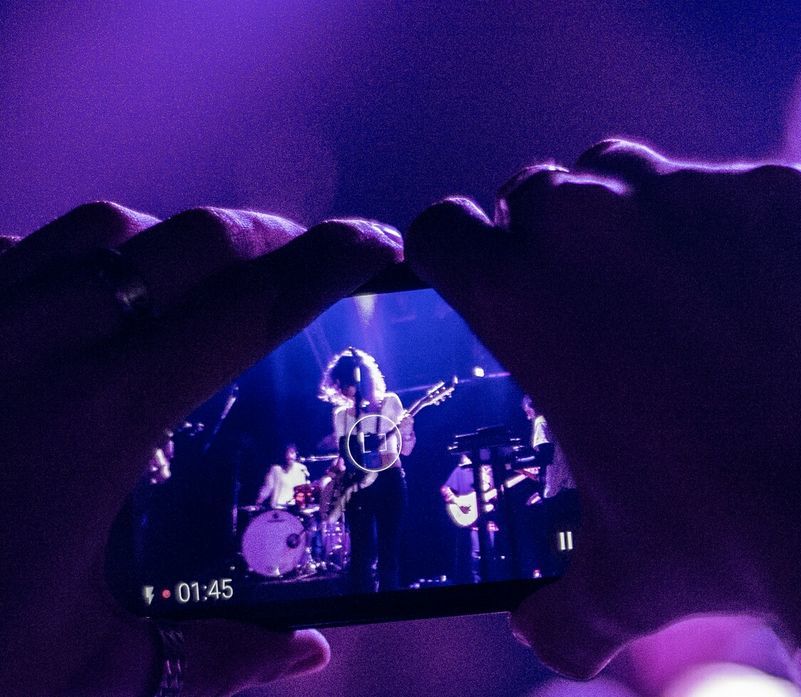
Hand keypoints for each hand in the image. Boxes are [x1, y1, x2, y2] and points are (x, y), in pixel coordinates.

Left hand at [0, 202, 399, 694]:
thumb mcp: (90, 672)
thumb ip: (213, 654)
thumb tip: (310, 650)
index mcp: (100, 418)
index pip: (248, 307)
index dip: (330, 263)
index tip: (382, 247)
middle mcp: (35, 345)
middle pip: (185, 241)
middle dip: (267, 239)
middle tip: (308, 270)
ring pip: (95, 229)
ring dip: (170, 243)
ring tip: (202, 285)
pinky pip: (12, 255)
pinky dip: (66, 259)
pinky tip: (78, 306)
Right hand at [405, 140, 800, 675]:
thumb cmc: (727, 534)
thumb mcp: (623, 582)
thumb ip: (559, 608)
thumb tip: (539, 631)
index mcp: (519, 294)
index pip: (444, 230)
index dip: (459, 257)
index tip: (485, 280)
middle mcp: (592, 221)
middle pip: (540, 194)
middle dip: (552, 239)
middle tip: (594, 303)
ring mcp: (691, 192)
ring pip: (631, 175)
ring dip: (635, 216)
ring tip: (678, 289)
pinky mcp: (780, 189)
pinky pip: (738, 193)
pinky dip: (742, 231)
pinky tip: (778, 299)